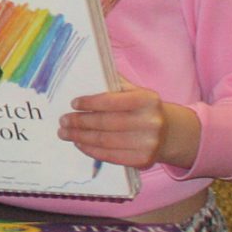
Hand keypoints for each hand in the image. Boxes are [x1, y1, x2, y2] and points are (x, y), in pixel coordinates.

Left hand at [61, 85, 201, 169]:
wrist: (169, 133)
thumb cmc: (143, 108)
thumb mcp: (135, 91)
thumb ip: (114, 83)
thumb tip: (86, 71)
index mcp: (147, 100)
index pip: (112, 101)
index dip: (90, 103)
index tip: (73, 104)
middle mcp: (150, 122)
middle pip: (105, 123)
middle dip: (79, 122)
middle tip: (63, 121)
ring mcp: (148, 143)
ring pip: (105, 141)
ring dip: (80, 137)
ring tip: (65, 133)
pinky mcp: (143, 160)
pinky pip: (111, 156)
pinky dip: (91, 150)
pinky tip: (80, 144)